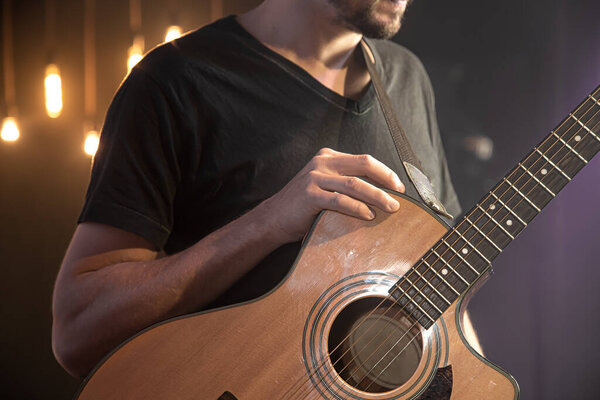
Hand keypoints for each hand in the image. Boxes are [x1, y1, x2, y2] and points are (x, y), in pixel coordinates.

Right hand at [262, 148, 404, 242]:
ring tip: (390, 207)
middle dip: (386, 181)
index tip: (399, 186)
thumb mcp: (323, 184)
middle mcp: (322, 163)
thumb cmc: (303, 205)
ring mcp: (314, 178)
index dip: (385, 172)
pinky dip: (357, 208)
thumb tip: (379, 191)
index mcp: (328, 156)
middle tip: (399, 195)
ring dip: (376, 196)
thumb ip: (344, 181)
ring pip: (355, 184)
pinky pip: (339, 200)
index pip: (364, 160)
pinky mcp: (309, 195)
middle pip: (363, 166)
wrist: (272, 218)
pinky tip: (368, 215)